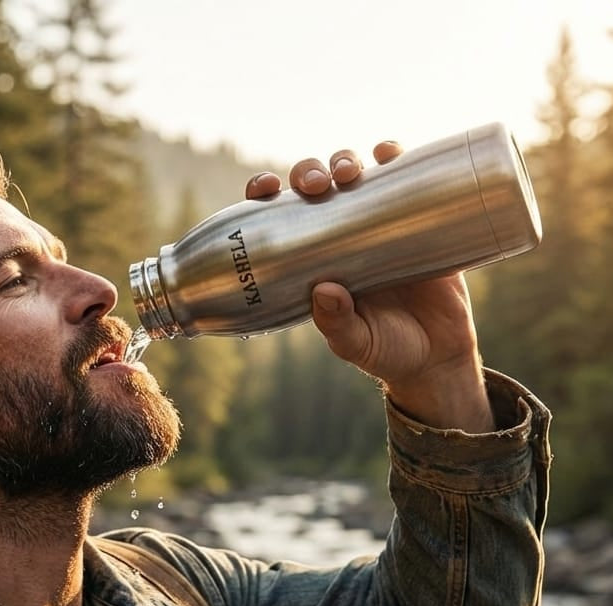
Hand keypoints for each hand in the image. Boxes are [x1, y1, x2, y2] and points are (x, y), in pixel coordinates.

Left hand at [244, 144, 493, 431]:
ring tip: (350, 172)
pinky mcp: (421, 218)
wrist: (439, 357)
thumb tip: (323, 291)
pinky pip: (407, 176)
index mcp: (313, 259)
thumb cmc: (386, 351)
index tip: (263, 188)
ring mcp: (381, 223)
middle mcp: (342, 235)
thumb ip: (337, 323)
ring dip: (347, 159)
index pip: (280, 216)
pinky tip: (389, 152)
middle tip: (316, 185)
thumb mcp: (356, 344)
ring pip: (357, 174)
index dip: (267, 194)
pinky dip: (396, 156)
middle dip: (309, 173)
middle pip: (316, 186)